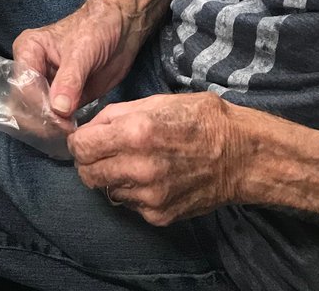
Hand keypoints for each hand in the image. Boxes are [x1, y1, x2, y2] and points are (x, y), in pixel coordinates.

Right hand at [12, 0, 144, 117]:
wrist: (121, 29)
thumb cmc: (97, 29)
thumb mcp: (82, 51)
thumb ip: (69, 80)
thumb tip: (58, 109)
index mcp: (28, 50)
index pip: (24, 85)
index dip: (38, 105)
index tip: (58, 119)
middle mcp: (33, 69)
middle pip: (26, 103)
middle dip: (42, 119)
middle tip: (64, 128)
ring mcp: (47, 85)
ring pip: (38, 114)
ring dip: (50, 126)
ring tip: (69, 130)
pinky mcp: (63, 98)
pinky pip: (55, 118)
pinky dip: (60, 127)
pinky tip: (71, 130)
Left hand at [68, 93, 252, 225]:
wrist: (239, 154)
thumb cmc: (199, 119)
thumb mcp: (156, 102)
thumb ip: (117, 116)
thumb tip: (89, 127)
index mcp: (136, 134)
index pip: (82, 147)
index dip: (78, 141)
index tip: (85, 138)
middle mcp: (139, 168)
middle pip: (87, 174)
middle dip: (89, 160)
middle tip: (102, 151)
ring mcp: (150, 196)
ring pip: (107, 190)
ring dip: (111, 176)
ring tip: (131, 161)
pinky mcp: (159, 215)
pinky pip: (129, 204)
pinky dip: (132, 191)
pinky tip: (150, 176)